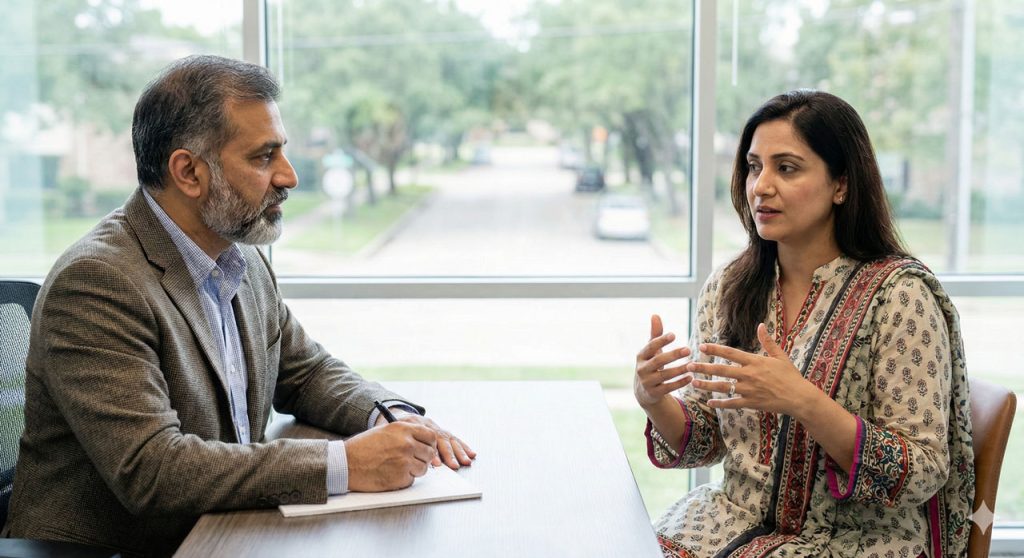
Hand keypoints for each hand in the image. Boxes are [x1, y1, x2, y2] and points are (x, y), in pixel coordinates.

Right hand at [344, 421, 436, 491]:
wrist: (346, 463)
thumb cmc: (363, 447)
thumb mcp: (386, 431)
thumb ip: (406, 433)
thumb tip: (423, 440)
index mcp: (403, 429)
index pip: (430, 436)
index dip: (429, 443)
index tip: (425, 448)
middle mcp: (406, 444)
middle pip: (429, 453)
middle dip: (422, 458)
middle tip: (411, 460)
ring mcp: (404, 461)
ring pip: (423, 468)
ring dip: (414, 470)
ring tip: (398, 467)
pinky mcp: (400, 477)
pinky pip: (412, 480)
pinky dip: (404, 479)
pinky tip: (391, 474)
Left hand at [389, 412, 476, 468]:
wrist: (402, 417)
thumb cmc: (396, 428)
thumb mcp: (394, 431)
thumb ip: (401, 440)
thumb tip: (409, 456)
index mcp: (418, 425)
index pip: (428, 438)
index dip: (433, 452)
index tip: (436, 463)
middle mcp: (431, 426)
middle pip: (442, 439)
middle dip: (449, 454)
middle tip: (453, 465)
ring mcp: (439, 429)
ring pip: (451, 439)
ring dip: (459, 452)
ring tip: (466, 461)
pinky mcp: (444, 433)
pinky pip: (455, 439)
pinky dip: (464, 447)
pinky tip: (471, 453)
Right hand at [634, 314, 693, 408]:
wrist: (643, 392)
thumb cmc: (651, 365)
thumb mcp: (651, 351)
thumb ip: (655, 334)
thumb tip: (655, 315)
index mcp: (641, 356)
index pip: (650, 346)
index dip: (661, 341)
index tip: (674, 335)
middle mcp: (641, 369)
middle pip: (658, 361)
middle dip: (674, 355)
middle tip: (689, 349)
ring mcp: (647, 382)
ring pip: (664, 375)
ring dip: (679, 370)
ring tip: (693, 364)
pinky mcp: (654, 394)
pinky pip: (668, 388)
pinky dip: (680, 383)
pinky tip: (691, 377)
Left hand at [687, 323, 814, 415]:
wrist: (799, 397)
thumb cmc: (790, 376)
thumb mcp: (780, 356)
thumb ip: (767, 341)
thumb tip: (761, 325)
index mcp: (754, 361)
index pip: (730, 353)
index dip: (715, 349)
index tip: (701, 346)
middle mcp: (749, 375)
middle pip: (721, 370)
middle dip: (703, 367)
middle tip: (688, 365)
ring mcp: (749, 390)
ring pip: (722, 387)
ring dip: (706, 385)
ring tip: (692, 382)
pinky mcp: (751, 403)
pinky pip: (731, 403)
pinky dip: (719, 403)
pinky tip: (708, 402)